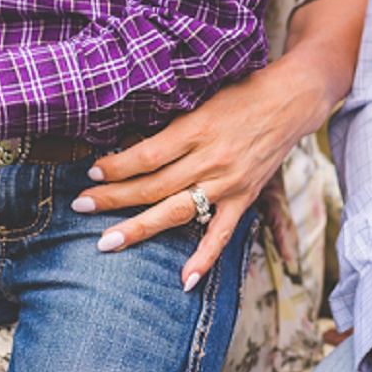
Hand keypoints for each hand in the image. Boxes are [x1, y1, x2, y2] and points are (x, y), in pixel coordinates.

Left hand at [73, 63, 313, 289]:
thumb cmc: (241, 91)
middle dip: (113, 198)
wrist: (290, 100)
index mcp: (197, 127)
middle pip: (154, 185)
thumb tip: (133, 138)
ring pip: (177, 210)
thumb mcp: (203, 95)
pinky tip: (183, 281)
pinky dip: (203, 259)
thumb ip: (174, 120)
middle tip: (80, 207)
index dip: (118, 165)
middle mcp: (210, 158)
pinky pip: (221, 234)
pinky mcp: (244, 198)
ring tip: (107, 242)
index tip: (92, 171)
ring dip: (140, 228)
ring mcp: (228, 182)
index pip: (148, 154)